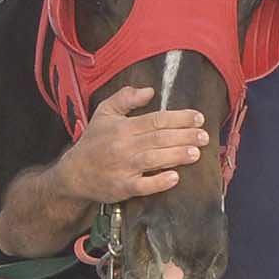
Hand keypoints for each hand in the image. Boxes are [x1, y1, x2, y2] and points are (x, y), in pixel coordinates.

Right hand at [54, 85, 207, 204]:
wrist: (74, 174)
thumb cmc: (93, 142)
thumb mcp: (104, 113)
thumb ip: (125, 98)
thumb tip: (150, 91)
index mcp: (122, 127)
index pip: (155, 120)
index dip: (179, 118)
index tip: (198, 118)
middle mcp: (123, 146)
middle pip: (159, 139)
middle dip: (184, 136)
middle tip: (205, 136)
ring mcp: (123, 168)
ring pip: (154, 159)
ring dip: (177, 156)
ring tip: (196, 153)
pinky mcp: (123, 187)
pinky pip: (143, 185)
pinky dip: (159, 182)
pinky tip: (175, 178)